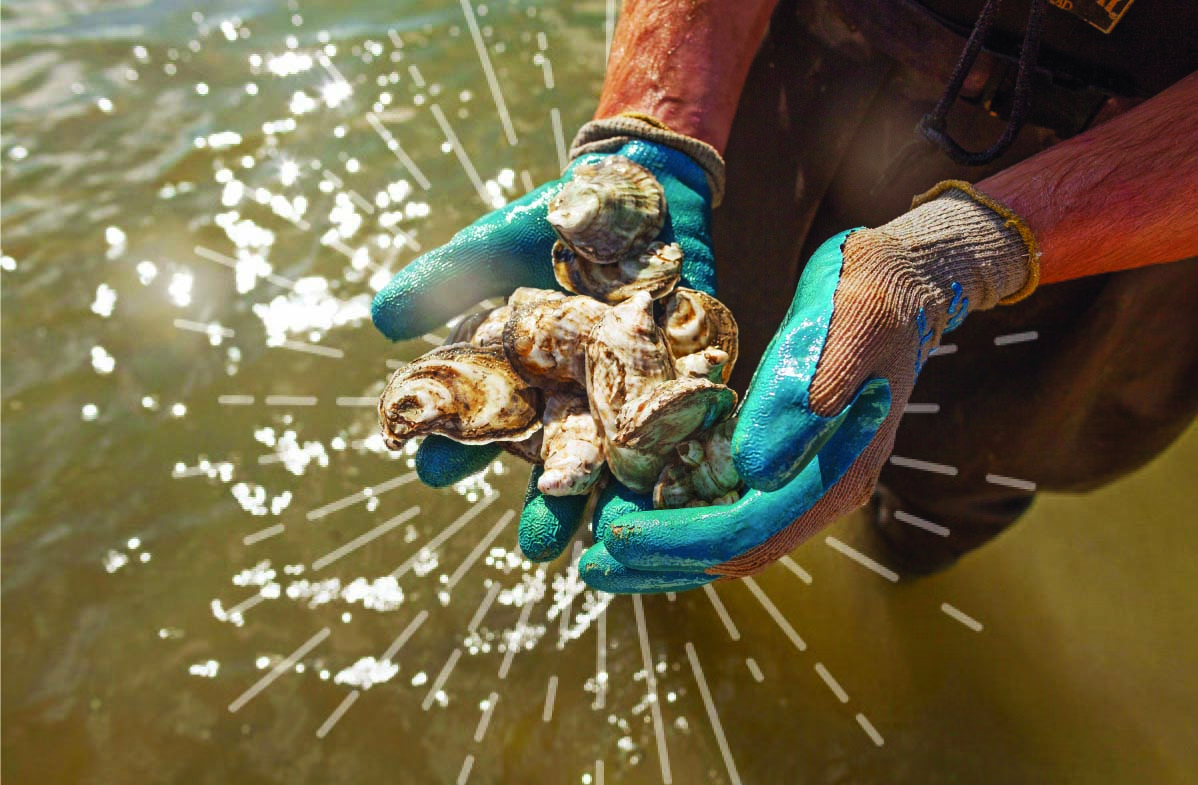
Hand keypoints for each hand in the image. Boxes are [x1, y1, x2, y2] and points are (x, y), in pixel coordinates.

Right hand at [371, 136, 718, 560]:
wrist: (644, 187)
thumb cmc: (559, 218)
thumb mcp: (498, 244)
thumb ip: (448, 278)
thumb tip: (381, 318)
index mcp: (525, 375)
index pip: (487, 422)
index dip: (460, 446)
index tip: (433, 469)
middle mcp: (577, 394)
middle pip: (560, 456)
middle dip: (549, 500)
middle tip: (535, 547)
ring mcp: (633, 390)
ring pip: (627, 453)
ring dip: (624, 497)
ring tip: (615, 540)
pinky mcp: (689, 376)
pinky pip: (691, 422)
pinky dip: (690, 451)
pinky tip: (687, 489)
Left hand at [580, 183, 1037, 592]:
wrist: (906, 280)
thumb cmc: (873, 292)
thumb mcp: (845, 324)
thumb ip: (802, 395)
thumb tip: (753, 468)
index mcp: (836, 472)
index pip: (746, 532)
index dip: (675, 539)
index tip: (614, 534)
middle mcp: (821, 491)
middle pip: (732, 553)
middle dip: (658, 562)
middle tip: (590, 567)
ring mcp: (806, 480)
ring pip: (729, 539)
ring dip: (664, 551)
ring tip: (601, 550)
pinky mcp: (789, 460)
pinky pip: (731, 507)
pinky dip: (681, 517)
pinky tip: (639, 507)